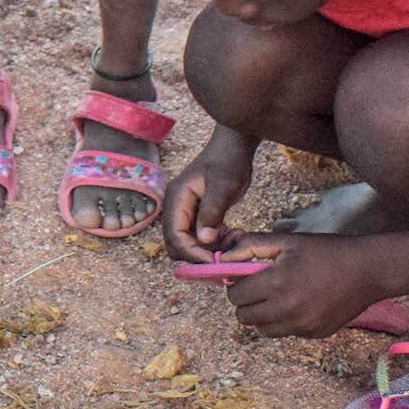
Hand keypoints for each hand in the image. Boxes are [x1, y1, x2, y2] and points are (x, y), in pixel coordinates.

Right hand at [162, 128, 254, 261]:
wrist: (233, 147)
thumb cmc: (228, 162)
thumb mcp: (224, 187)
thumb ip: (212, 213)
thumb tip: (204, 240)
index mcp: (176, 199)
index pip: (175, 235)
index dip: (192, 252)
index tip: (216, 261)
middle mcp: (175, 207)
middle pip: (175, 243)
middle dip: (197, 255)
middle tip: (224, 256)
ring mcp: (184, 211)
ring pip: (186, 243)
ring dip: (207, 250)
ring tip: (232, 243)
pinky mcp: (195, 214)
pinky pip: (198, 237)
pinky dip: (212, 243)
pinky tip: (231, 236)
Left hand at [218, 233, 384, 337]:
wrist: (369, 270)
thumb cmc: (325, 251)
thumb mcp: (286, 241)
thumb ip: (250, 246)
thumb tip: (222, 259)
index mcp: (276, 283)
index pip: (235, 296)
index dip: (236, 285)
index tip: (246, 277)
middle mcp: (288, 309)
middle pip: (245, 317)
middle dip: (246, 302)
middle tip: (259, 288)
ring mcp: (303, 325)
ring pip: (263, 329)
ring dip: (263, 315)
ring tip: (277, 297)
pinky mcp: (316, 334)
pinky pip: (287, 333)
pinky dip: (285, 322)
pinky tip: (299, 304)